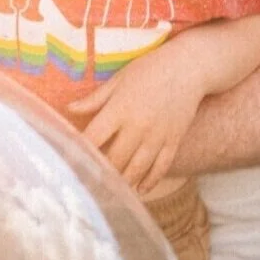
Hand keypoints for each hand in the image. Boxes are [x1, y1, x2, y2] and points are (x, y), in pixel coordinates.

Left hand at [68, 46, 205, 193]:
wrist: (190, 67)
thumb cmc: (149, 70)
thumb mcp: (119, 79)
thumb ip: (95, 99)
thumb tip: (69, 108)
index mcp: (119, 110)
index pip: (93, 138)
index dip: (79, 152)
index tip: (69, 164)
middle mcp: (138, 126)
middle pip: (114, 159)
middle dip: (100, 174)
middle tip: (87, 185)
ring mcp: (158, 136)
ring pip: (137, 168)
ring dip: (123, 182)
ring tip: (110, 192)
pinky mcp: (174, 140)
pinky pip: (161, 167)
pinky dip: (150, 181)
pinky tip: (140, 190)